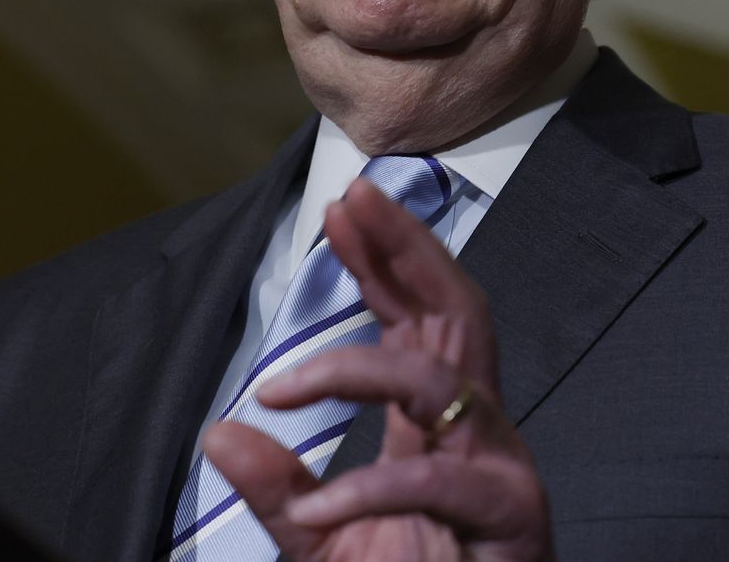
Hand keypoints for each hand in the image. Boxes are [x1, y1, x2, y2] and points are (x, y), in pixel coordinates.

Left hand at [202, 177, 554, 561]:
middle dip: (405, 250)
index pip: (417, 315)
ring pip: (441, 380)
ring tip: (283, 386)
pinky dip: (371, 486)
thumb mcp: (324, 544)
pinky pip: (436, 484)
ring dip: (359, 368)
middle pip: (455, 310)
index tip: (343, 206)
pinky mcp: (509, 516)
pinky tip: (318, 504)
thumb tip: (219, 433)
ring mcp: (498, 467)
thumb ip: (279, 491)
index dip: (385, 257)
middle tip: (354, 201)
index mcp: (438, 425)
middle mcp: (476, 430)